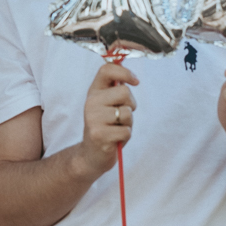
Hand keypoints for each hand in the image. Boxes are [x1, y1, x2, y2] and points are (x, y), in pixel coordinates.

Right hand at [78, 62, 138, 176]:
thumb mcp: (109, 105)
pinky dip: (125, 136)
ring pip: (127, 113)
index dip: (124, 72)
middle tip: (121, 116)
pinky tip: (115, 139)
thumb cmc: (107, 127)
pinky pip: (126, 130)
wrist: (92, 154)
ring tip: (117, 128)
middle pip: (124, 92)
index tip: (135, 81)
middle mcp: (91, 102)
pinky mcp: (99, 135)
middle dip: (131, 105)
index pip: (106, 70)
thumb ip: (116, 91)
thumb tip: (131, 76)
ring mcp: (93, 118)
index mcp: (94, 92)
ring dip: (128, 123)